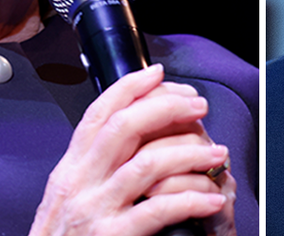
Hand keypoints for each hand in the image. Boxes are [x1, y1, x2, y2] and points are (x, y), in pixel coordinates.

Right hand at [28, 64, 235, 235]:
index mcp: (70, 170)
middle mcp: (79, 184)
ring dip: (189, 153)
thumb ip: (92, 168)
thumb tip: (129, 138)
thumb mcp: (68, 198)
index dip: (129, 88)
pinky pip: (158, 209)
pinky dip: (190, 199)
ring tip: (215, 154)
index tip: (157, 74)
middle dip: (167, 108)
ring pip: (148, 163)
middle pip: (124, 127)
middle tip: (197, 106)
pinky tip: (210, 198)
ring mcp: (95, 210)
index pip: (97, 114)